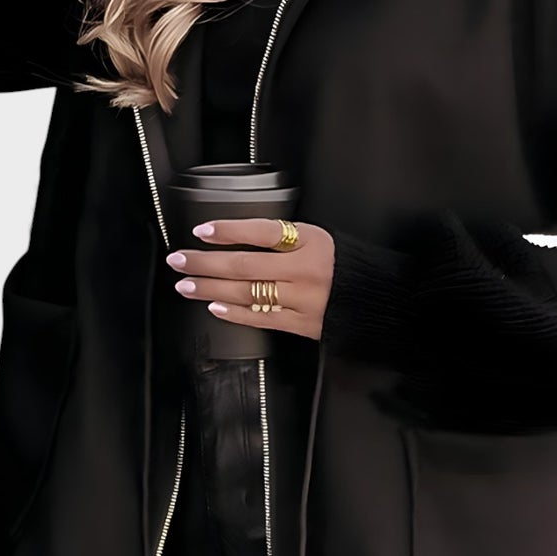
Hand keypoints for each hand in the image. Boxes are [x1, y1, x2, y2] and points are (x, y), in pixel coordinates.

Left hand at [166, 216, 335, 341]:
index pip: (261, 231)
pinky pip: (261, 318)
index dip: (229, 231)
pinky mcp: (303, 324)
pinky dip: (235, 312)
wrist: (377, 300)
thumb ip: (284, 240)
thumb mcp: (318, 241)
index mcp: (311, 240)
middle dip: (205, 262)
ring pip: (247, 293)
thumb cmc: (343, 267)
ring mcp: (303, 299)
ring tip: (186, 284)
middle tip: (179, 260)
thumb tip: (235, 241)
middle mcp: (306, 270)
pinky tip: (213, 306)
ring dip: (211, 289)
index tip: (201, 231)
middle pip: (245, 265)